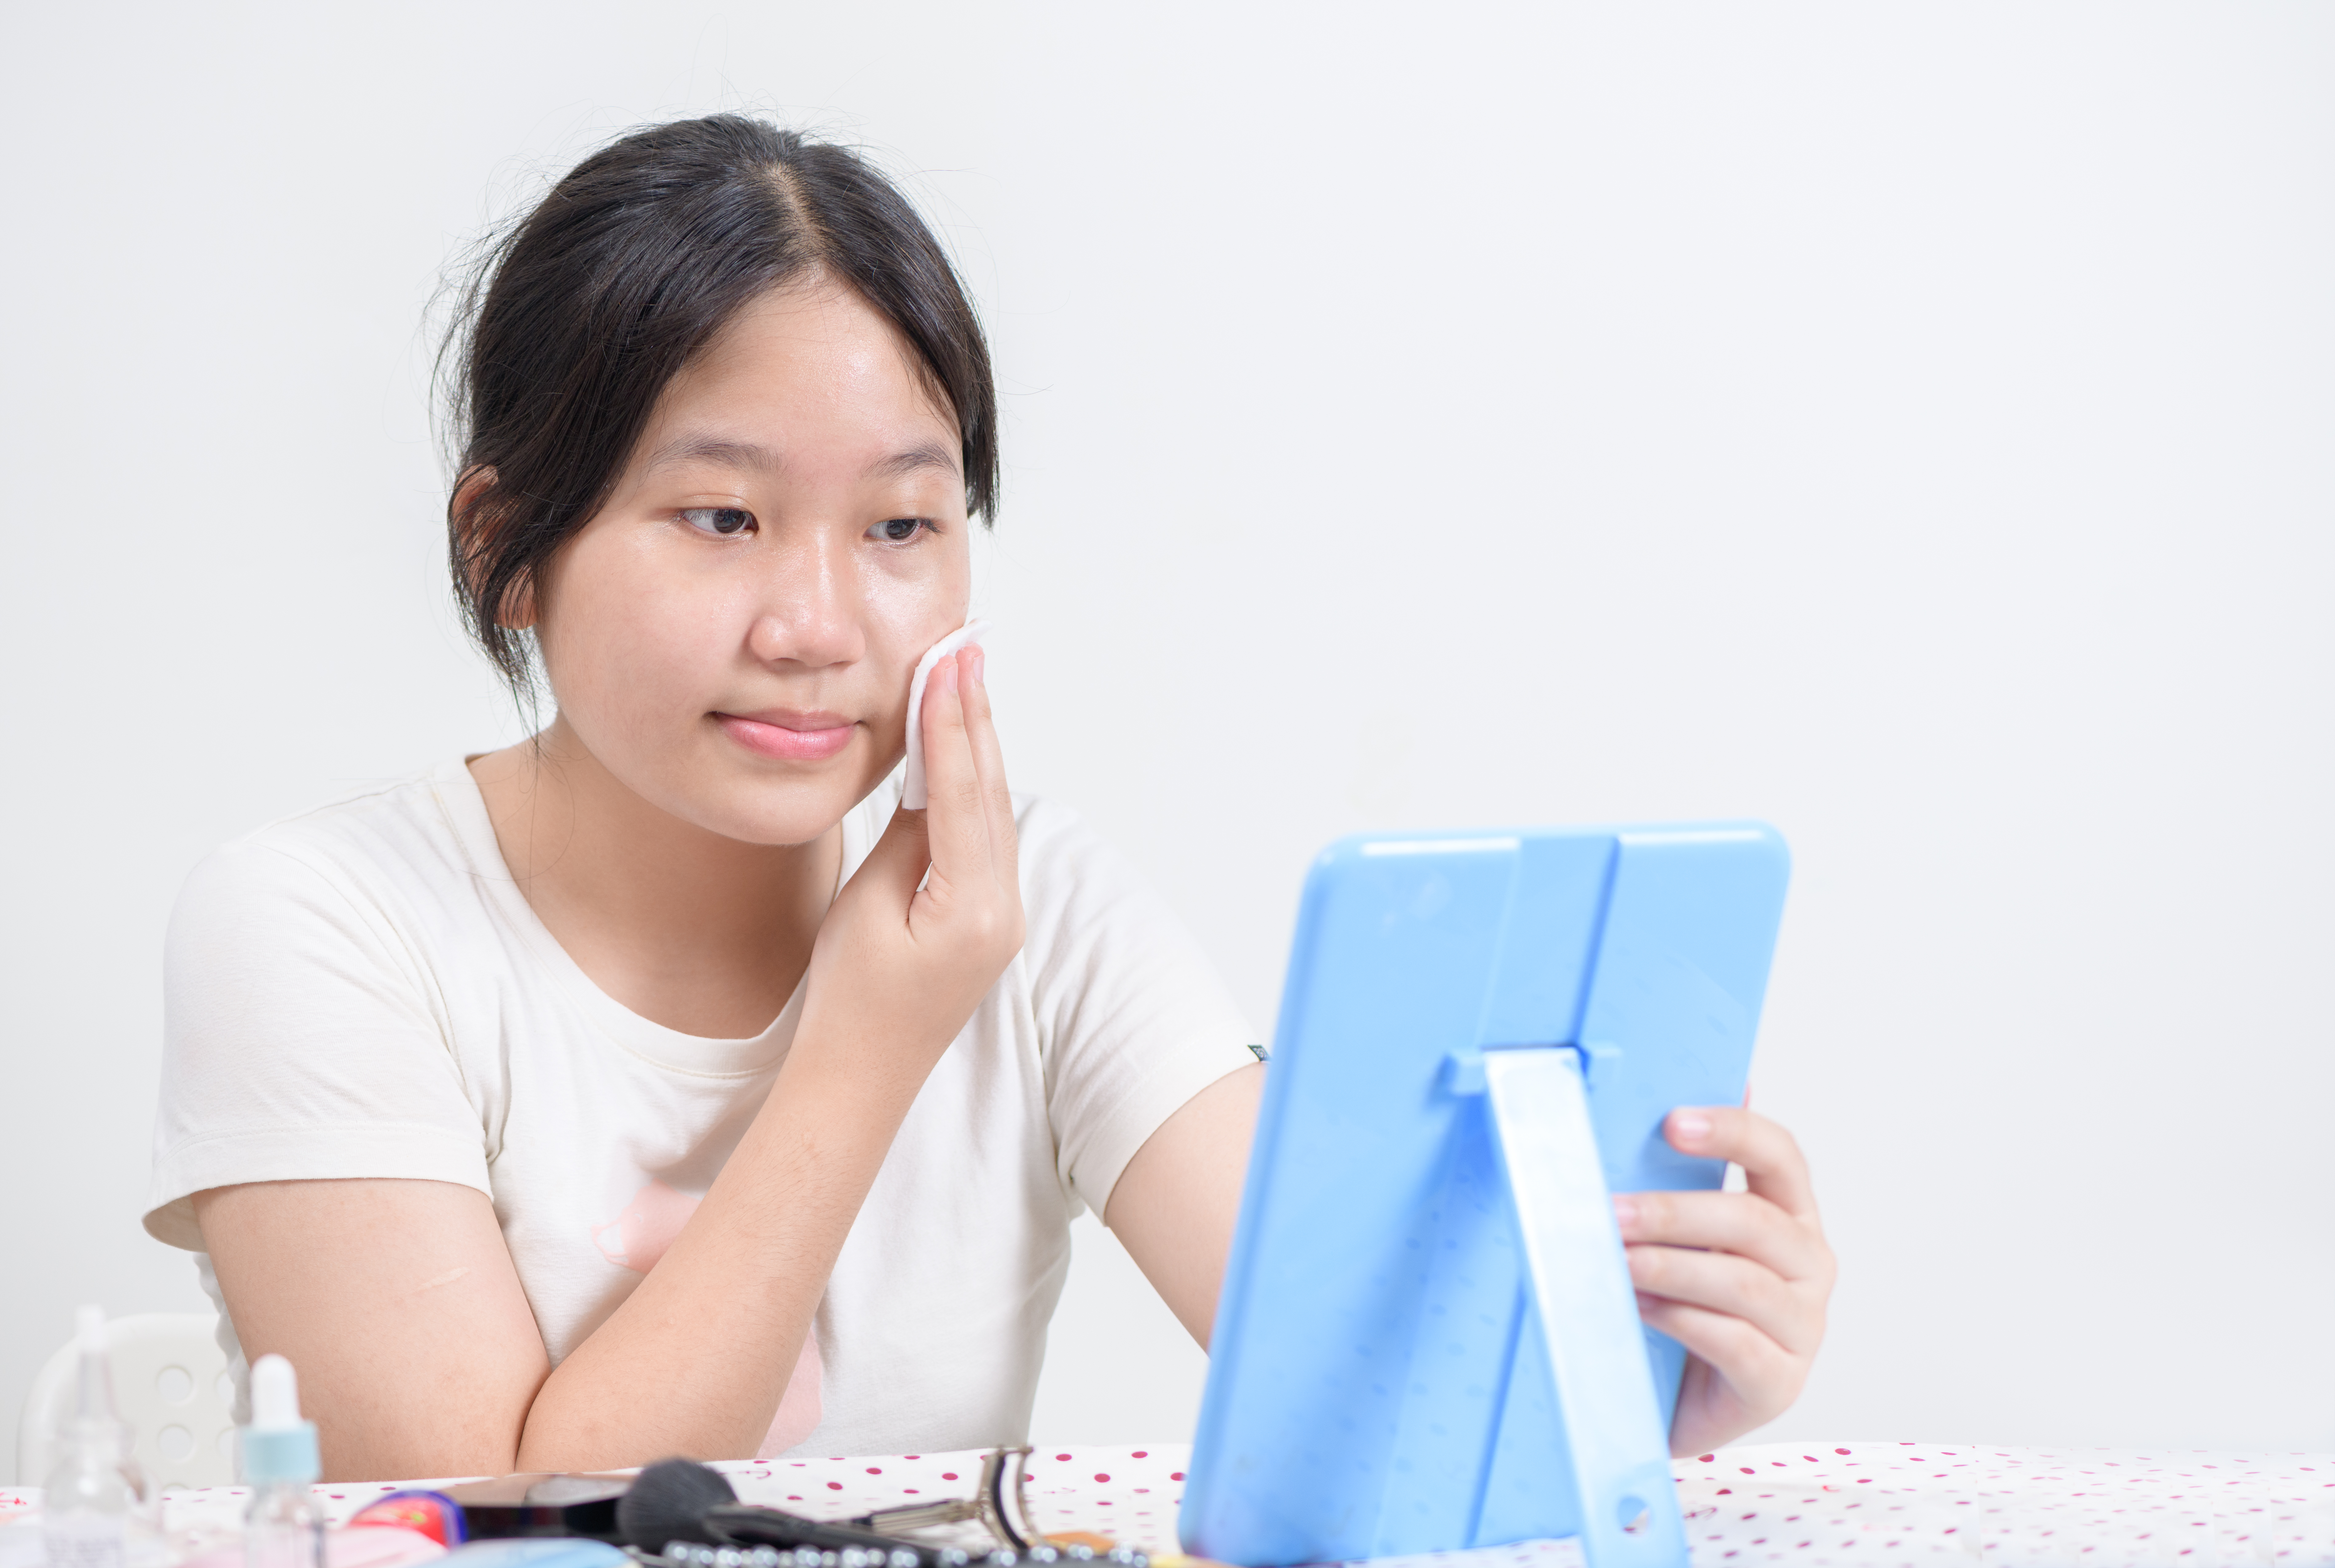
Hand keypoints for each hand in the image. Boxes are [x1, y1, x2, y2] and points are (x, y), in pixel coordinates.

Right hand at [799, 646, 1023, 1086]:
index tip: (948, 661)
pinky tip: (963, 748)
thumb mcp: (868, 907)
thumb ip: (907, 840)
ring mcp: (1001, 917)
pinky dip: (972, 787)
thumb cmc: (849, 1000)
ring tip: (967, 679)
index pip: (962, 791)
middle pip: (988, 792)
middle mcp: (1002, 910)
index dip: (952, 721)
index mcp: (972, 907)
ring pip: (991, 810)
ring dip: (978, 744)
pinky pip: (983, 837)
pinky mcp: (988, 921)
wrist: (859, 1077)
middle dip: (975, 717)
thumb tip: (931, 777)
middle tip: (966, 648)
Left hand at [1615, 1106, 1834, 1455]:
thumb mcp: (1685, 1236)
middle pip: (1753, 1221)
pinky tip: (1638, 1308)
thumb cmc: (1682, 1303)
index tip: (1671, 1123)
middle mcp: (1811, 1267)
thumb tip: (1707, 1088)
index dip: (1732, 1132)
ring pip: (1741, 1283)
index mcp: (1792, 1216)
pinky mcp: (1779, 1383)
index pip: (1780, 1156)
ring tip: (1616, 1260)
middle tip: (1612, 1211)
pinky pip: (1733, 1342)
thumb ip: (1690, 1174)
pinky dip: (1679, 1320)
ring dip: (1671, 1267)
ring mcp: (1803, 1328)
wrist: (1675, 1399)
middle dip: (1675, 1213)